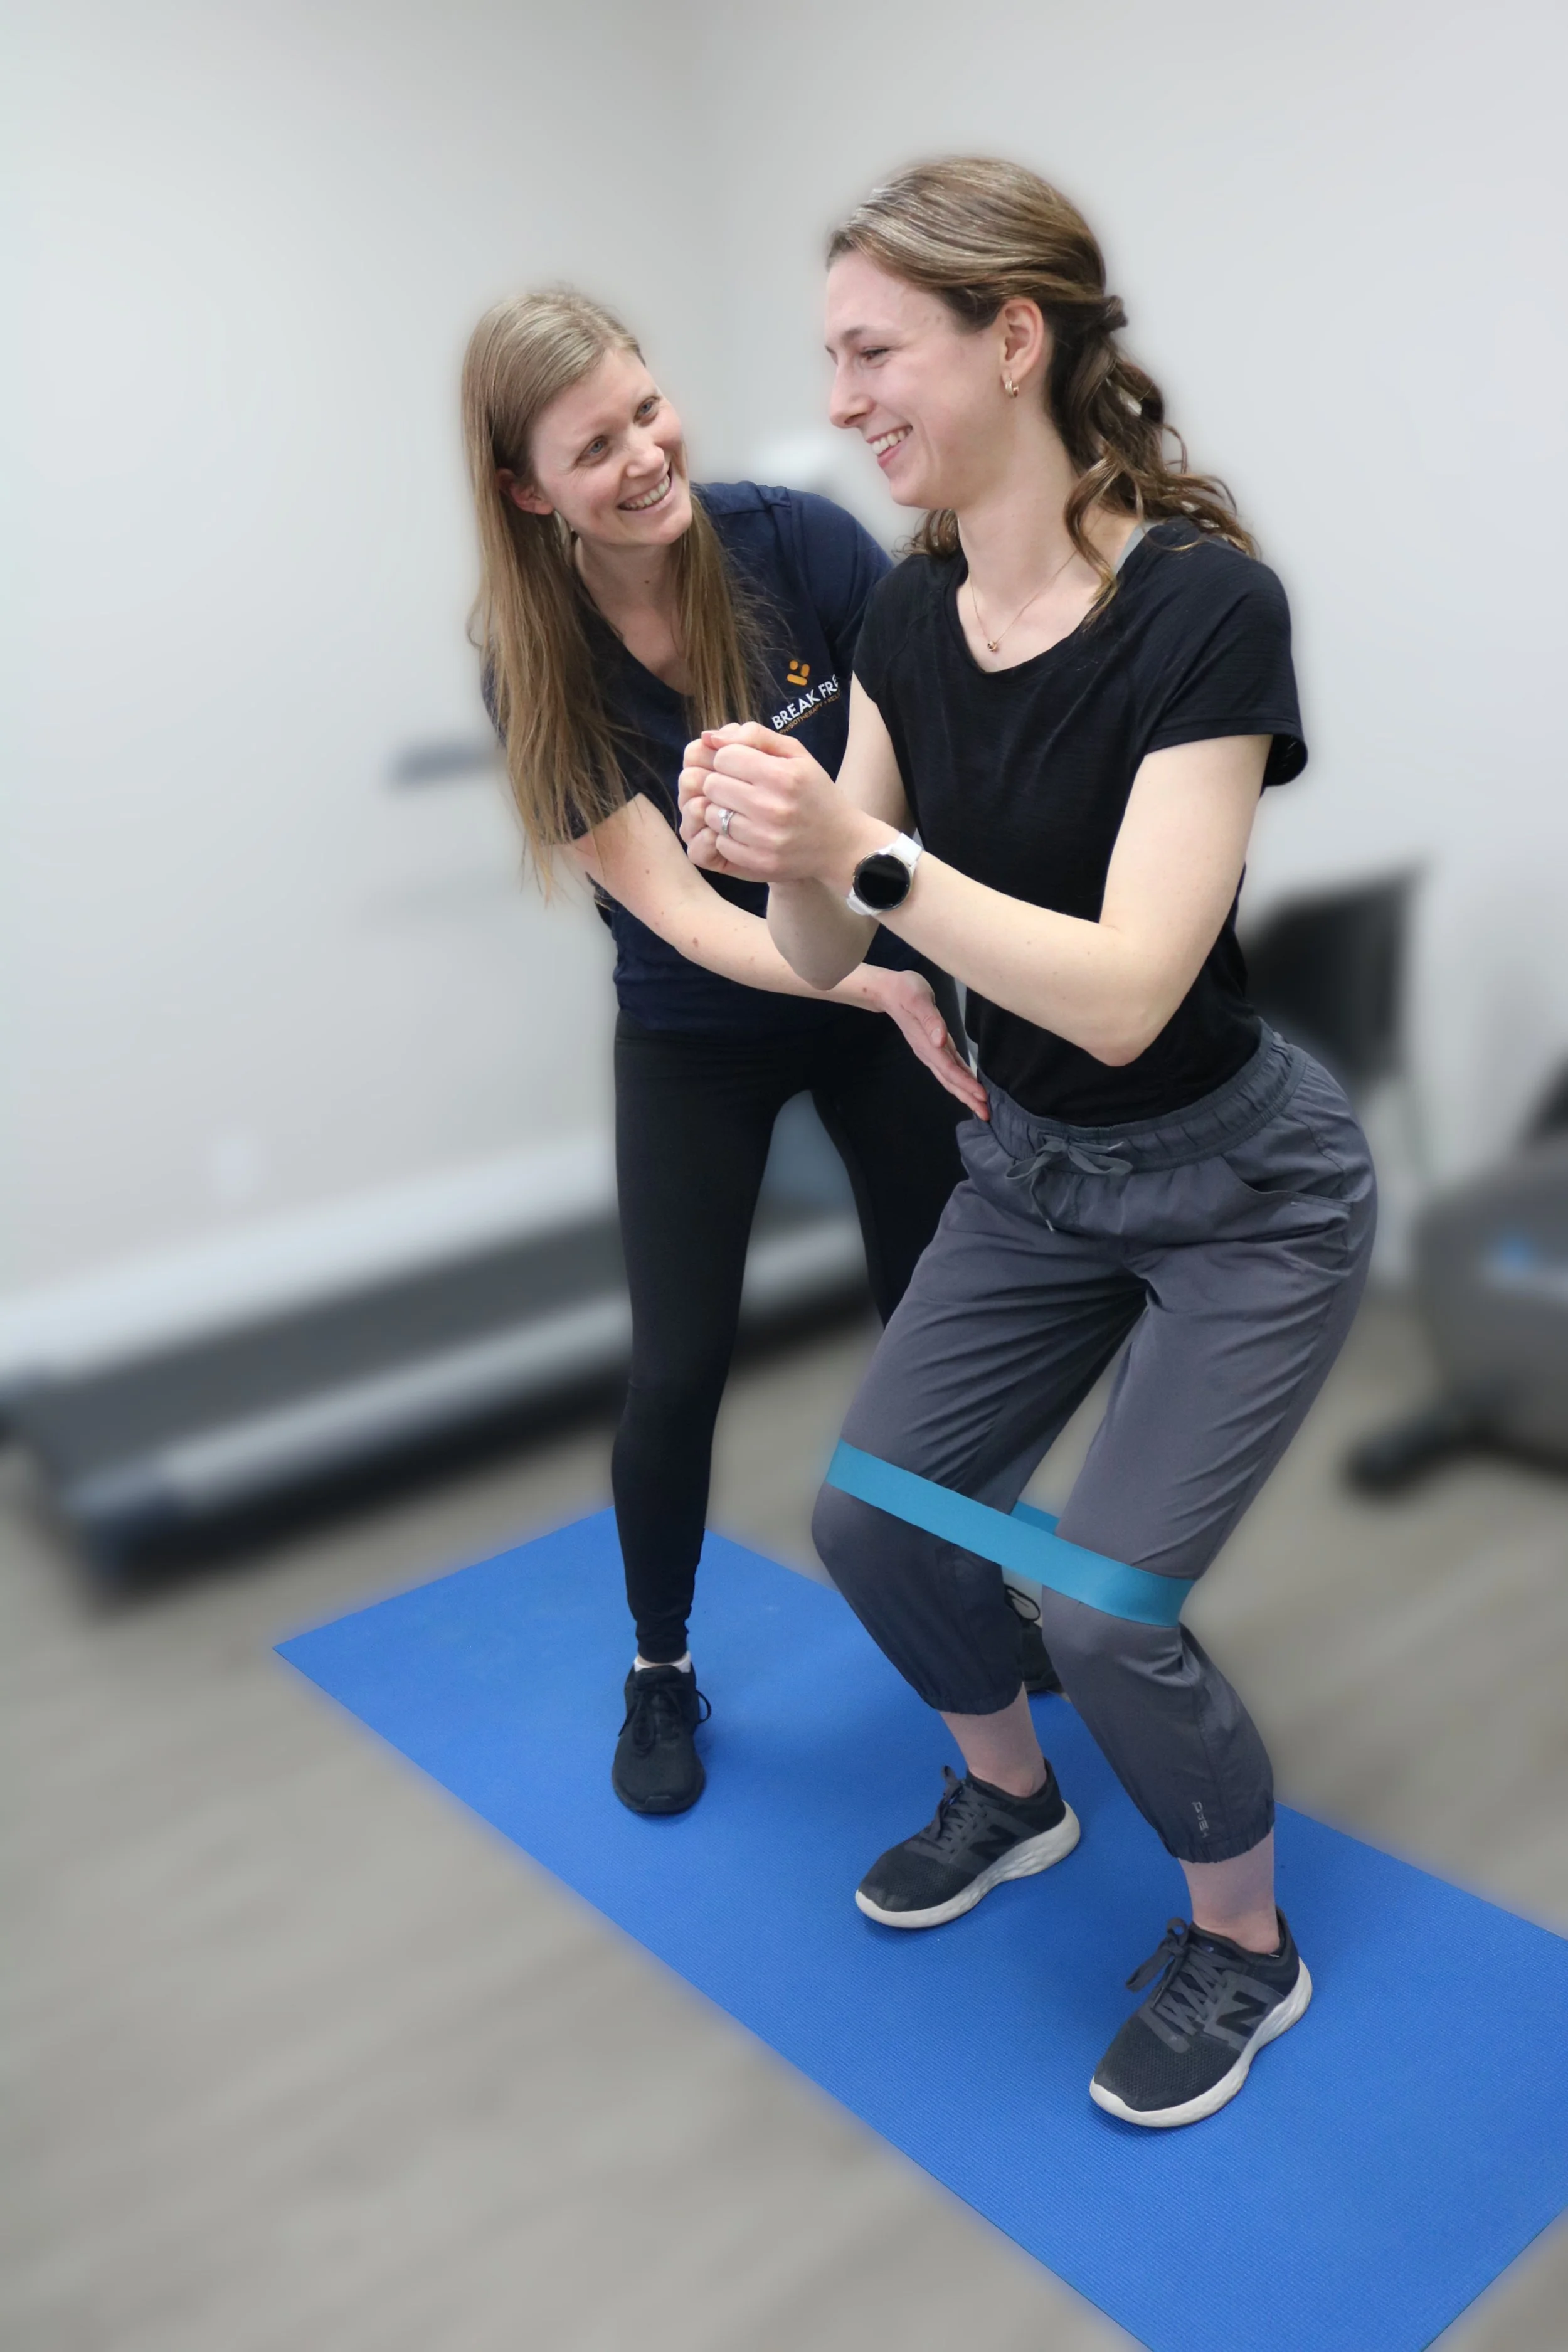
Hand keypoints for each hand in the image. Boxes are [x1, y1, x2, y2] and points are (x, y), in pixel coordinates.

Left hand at [679, 721, 873, 884]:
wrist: (840, 844)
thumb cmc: (815, 793)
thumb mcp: (796, 754)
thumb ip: (754, 735)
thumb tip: (709, 737)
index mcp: (782, 775)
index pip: (724, 757)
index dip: (728, 758)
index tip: (740, 766)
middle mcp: (772, 807)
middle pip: (712, 785)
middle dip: (721, 782)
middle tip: (739, 789)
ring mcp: (765, 838)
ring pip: (712, 815)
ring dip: (721, 810)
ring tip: (744, 811)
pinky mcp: (759, 862)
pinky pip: (720, 842)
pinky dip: (728, 836)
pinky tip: (748, 832)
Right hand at [871, 969, 989, 1118]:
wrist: (888, 991)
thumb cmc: (904, 990)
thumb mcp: (918, 999)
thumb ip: (930, 1020)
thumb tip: (940, 1041)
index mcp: (927, 1044)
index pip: (949, 1069)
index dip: (965, 1084)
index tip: (981, 1097)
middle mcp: (928, 1052)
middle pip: (950, 1080)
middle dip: (967, 1097)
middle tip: (985, 1114)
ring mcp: (930, 1051)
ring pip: (950, 1077)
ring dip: (965, 1093)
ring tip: (980, 1106)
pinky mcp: (933, 1046)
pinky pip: (949, 1068)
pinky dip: (961, 1079)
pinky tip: (970, 1085)